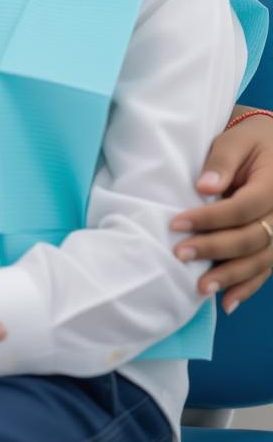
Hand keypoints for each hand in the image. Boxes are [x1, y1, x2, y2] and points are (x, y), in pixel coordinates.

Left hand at [171, 112, 272, 311]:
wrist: (271, 144)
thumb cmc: (249, 139)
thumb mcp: (235, 139)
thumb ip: (221, 161)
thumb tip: (205, 188)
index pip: (243, 208)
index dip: (210, 219)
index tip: (176, 223)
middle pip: (252, 238)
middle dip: (215, 249)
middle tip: (180, 255)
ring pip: (261, 260)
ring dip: (231, 276)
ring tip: (200, 288)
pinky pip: (266, 269)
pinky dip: (247, 287)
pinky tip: (227, 302)